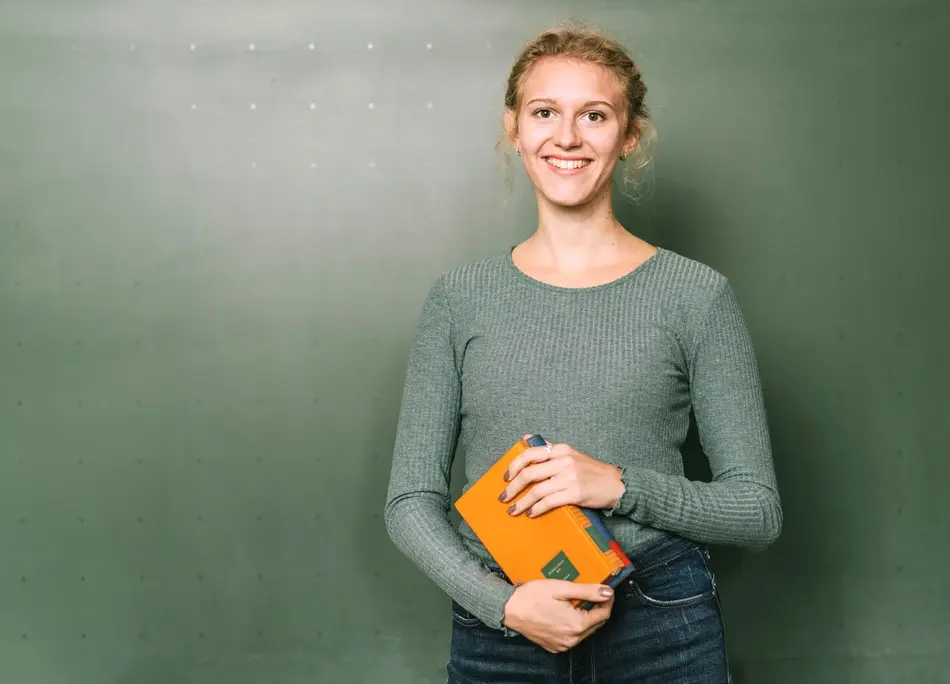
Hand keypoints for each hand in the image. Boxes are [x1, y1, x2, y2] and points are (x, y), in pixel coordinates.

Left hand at [499, 435, 624, 516]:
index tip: (505, 478)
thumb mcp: (571, 454)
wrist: (617, 485)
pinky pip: (549, 502)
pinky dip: (537, 509)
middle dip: (512, 487)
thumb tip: (524, 438)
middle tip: (503, 498)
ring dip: (521, 502)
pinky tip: (531, 513)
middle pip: (529, 473)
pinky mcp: (575, 493)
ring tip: (512, 510)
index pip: (529, 454)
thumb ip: (548, 447)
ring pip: (536, 490)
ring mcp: (569, 477)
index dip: (513, 466)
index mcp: (561, 449)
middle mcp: (564, 461)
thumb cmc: (591, 471)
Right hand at [502, 579, 614, 652]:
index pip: (604, 614)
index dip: (607, 600)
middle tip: (591, 593)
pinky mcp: (554, 646)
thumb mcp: (562, 588)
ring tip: (576, 602)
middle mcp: (572, 639)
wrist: (509, 609)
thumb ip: (588, 591)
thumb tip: (608, 592)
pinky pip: (572, 637)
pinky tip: (565, 614)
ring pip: (585, 631)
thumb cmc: (533, 596)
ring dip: (586, 617)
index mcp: (577, 624)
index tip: (606, 589)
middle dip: (597, 608)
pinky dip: (574, 626)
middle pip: (596, 624)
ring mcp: (563, 645)